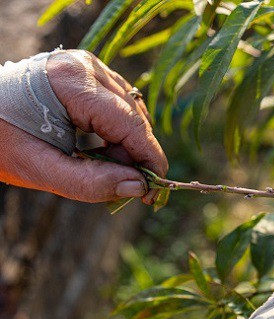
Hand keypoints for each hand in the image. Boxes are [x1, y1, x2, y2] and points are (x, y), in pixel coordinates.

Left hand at [0, 50, 166, 202]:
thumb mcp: (38, 168)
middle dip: (135, 155)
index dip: (149, 160)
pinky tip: (102, 149)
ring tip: (105, 166)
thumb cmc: (0, 140)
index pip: (130, 124)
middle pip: (135, 117)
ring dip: (128, 145)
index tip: (154, 193)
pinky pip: (122, 105)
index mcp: (71, 83)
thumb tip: (137, 187)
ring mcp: (90, 65)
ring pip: (133, 111)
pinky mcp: (90, 71)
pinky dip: (119, 132)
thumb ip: (88, 183)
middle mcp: (86, 65)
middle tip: (123, 186)